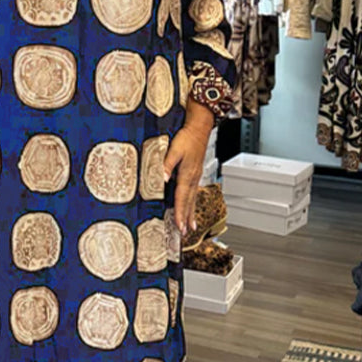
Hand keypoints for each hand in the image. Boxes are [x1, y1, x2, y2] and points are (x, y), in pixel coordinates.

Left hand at [163, 101, 213, 235]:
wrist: (200, 128)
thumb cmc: (187, 137)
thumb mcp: (174, 150)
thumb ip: (166, 165)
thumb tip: (162, 179)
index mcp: (187, 175)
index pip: (181, 198)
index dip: (179, 214)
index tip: (179, 226)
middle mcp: (193, 178)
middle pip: (189, 203)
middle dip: (186, 219)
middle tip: (184, 233)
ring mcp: (196, 177)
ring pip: (193, 200)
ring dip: (191, 214)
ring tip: (191, 228)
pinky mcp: (196, 174)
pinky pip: (194, 193)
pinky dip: (193, 204)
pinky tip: (192, 208)